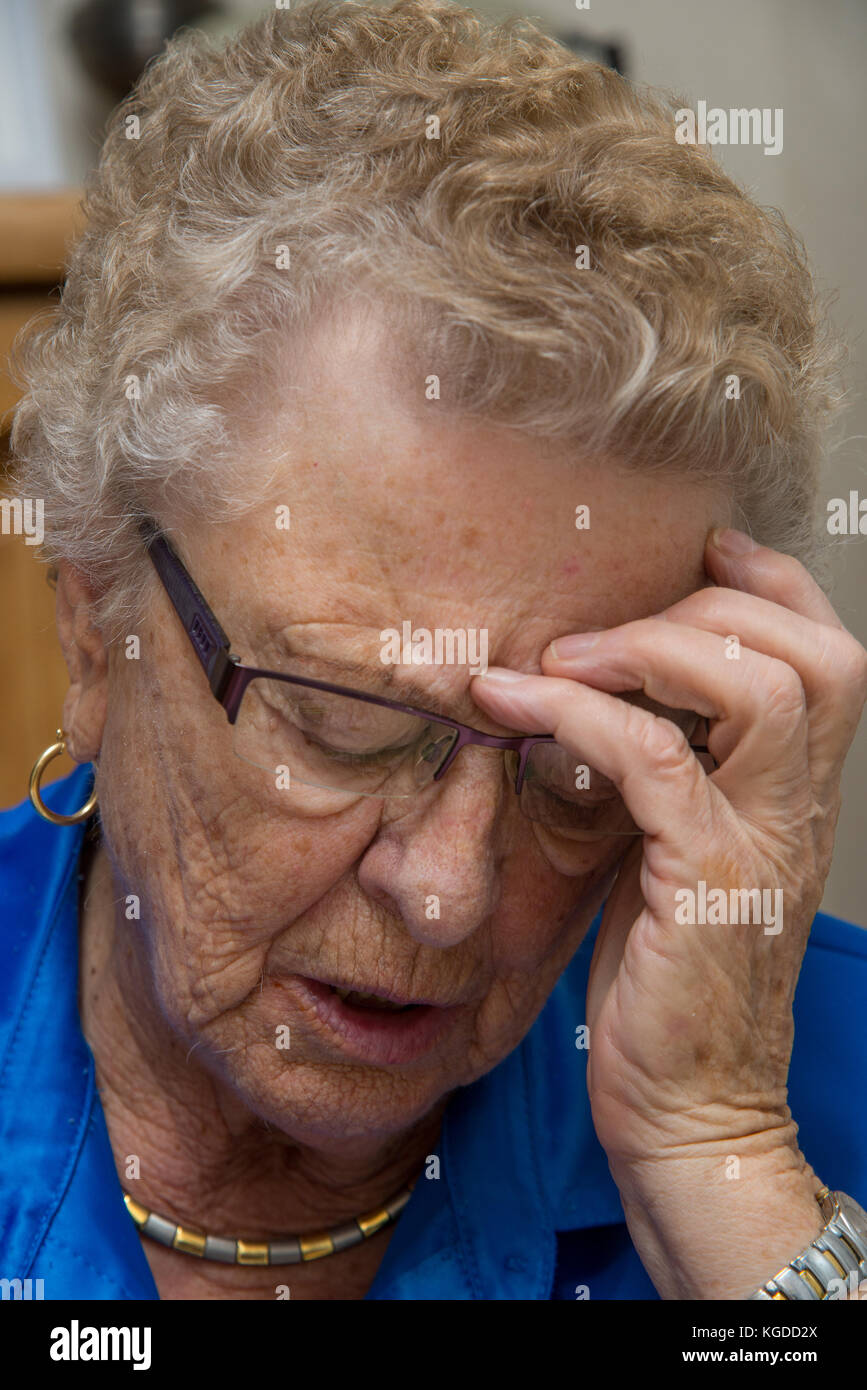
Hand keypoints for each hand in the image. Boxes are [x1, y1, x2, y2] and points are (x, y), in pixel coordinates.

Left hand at [471, 528, 866, 1295]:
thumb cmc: (671, 987)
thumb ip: (665, 775)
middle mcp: (798, 811)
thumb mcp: (677, 858)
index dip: (775, 586)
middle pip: (814, 655)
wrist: (692, 1112)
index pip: (831, 657)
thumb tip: (594, 696)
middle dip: (709, 607)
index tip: (703, 551)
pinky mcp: (708, 884)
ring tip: (560, 657)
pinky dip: (579, 715)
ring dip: (647, 648)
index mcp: (797, 798)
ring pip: (758, 690)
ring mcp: (761, 846)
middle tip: (606, 629)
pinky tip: (513, 705)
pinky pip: (654, 762)